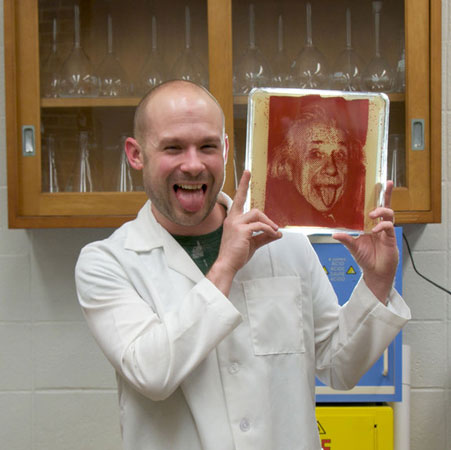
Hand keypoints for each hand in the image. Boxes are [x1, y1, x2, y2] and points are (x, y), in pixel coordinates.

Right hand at [207, 171, 281, 295]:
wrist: (227, 265)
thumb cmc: (237, 255)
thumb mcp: (252, 243)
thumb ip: (264, 236)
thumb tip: (278, 233)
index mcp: (232, 220)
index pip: (238, 199)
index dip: (243, 185)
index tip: (247, 172)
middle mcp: (232, 219)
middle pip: (253, 209)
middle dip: (266, 217)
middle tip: (274, 228)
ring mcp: (235, 223)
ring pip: (257, 215)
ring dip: (269, 224)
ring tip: (274, 232)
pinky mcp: (241, 230)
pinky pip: (260, 226)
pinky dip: (269, 230)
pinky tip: (273, 236)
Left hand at [332, 181, 397, 302]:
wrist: (375, 273)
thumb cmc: (365, 259)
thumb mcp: (353, 247)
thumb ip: (346, 239)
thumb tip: (334, 234)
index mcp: (369, 224)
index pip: (373, 207)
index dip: (375, 196)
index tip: (375, 184)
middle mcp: (378, 225)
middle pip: (385, 206)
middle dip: (387, 194)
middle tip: (387, 183)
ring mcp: (385, 231)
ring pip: (389, 214)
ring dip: (381, 211)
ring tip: (372, 215)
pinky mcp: (391, 238)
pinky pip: (389, 227)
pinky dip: (382, 226)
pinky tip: (375, 230)